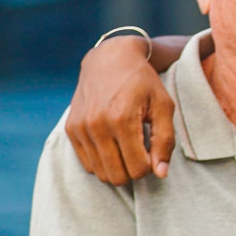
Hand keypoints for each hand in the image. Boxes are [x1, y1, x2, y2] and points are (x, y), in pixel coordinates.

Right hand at [67, 36, 175, 183]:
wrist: (110, 59)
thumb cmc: (143, 83)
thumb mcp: (163, 105)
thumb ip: (164, 140)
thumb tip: (161, 173)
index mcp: (122, 119)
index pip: (137, 168)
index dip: (150, 166)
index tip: (153, 153)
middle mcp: (97, 125)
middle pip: (117, 176)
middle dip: (133, 171)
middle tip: (141, 153)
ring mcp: (80, 128)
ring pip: (100, 173)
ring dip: (117, 168)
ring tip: (127, 148)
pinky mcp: (71, 129)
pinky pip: (87, 164)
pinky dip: (101, 162)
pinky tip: (112, 145)